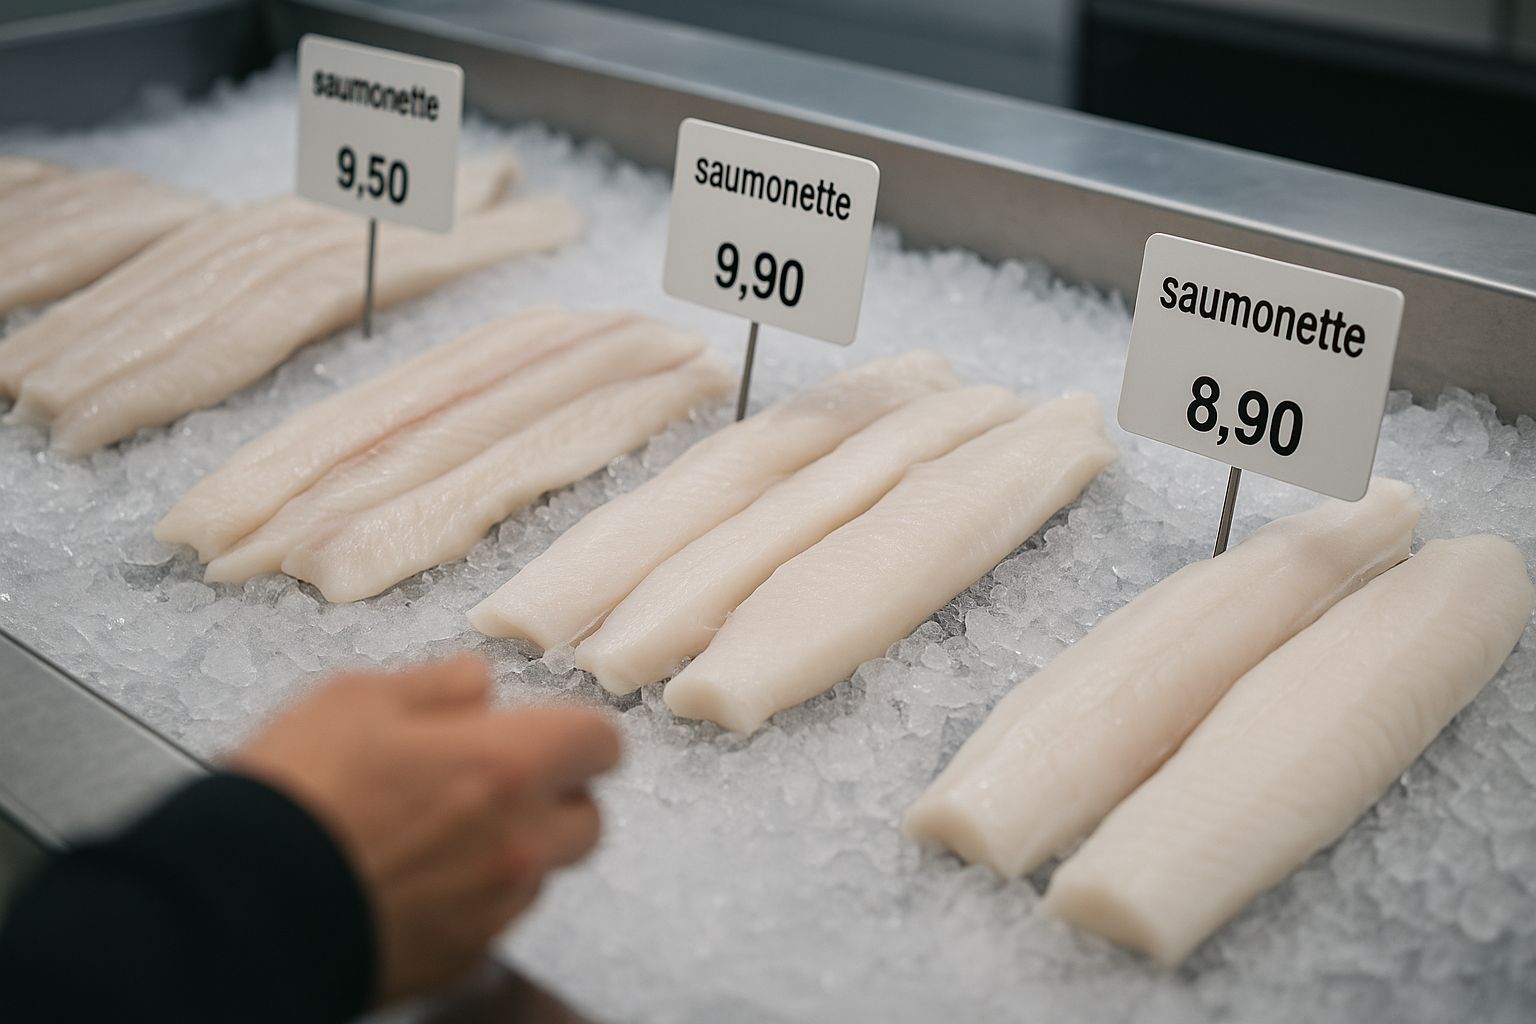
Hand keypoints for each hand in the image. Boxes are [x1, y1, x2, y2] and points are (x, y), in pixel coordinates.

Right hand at [227, 654, 620, 1004]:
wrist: (240, 904)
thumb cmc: (297, 794)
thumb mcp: (358, 697)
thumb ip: (440, 685)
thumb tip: (479, 687)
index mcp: (507, 764)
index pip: (601, 742)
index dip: (576, 733)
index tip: (550, 733)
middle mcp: (520, 841)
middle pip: (586, 816)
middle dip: (552, 795)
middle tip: (493, 782)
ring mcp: (495, 907)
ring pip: (544, 871)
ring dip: (515, 848)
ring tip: (442, 833)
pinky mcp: (463, 956)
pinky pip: (497, 919)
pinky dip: (475, 897)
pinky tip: (418, 879)